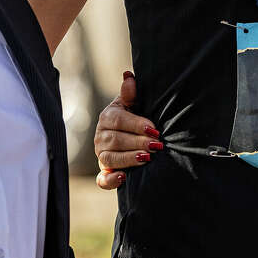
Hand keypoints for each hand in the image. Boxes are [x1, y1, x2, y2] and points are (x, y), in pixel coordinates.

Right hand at [94, 71, 161, 189]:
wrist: (132, 135)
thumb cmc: (134, 116)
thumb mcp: (133, 104)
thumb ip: (130, 93)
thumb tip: (128, 76)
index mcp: (107, 117)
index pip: (119, 121)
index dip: (137, 125)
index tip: (154, 129)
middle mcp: (101, 136)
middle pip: (116, 140)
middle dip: (137, 143)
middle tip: (156, 145)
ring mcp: (101, 155)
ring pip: (110, 159)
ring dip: (129, 159)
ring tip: (147, 158)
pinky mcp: (104, 172)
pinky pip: (102, 180)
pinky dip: (111, 180)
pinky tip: (124, 178)